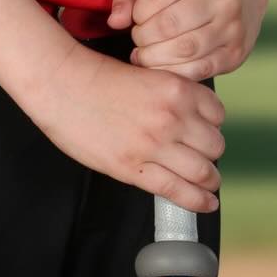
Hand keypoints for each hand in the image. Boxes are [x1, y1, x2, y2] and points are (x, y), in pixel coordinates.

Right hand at [33, 39, 224, 212]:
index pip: (217, 114)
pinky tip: (206, 203)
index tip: (204, 130)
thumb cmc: (94, 76)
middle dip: (210, 151)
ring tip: (208, 183)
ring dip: (209, 178)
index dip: (211, 124)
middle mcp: (171, 117)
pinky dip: (198, 200)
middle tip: (200, 155)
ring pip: (203, 171)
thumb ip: (169, 95)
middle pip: (214, 145)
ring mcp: (154, 145)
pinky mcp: (134, 169)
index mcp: (175, 88)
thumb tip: (186, 119)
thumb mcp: (145, 74)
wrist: (60, 83)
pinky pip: (178, 191)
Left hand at [108, 0, 255, 79]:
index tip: (136, 16)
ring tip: (143, 54)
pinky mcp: (234, 55)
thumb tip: (115, 21)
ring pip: (184, 50)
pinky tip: (160, 67)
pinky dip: (172, 72)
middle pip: (169, 25)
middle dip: (143, 36)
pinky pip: (198, 70)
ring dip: (153, 57)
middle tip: (138, 38)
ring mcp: (233, 29)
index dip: (137, 11)